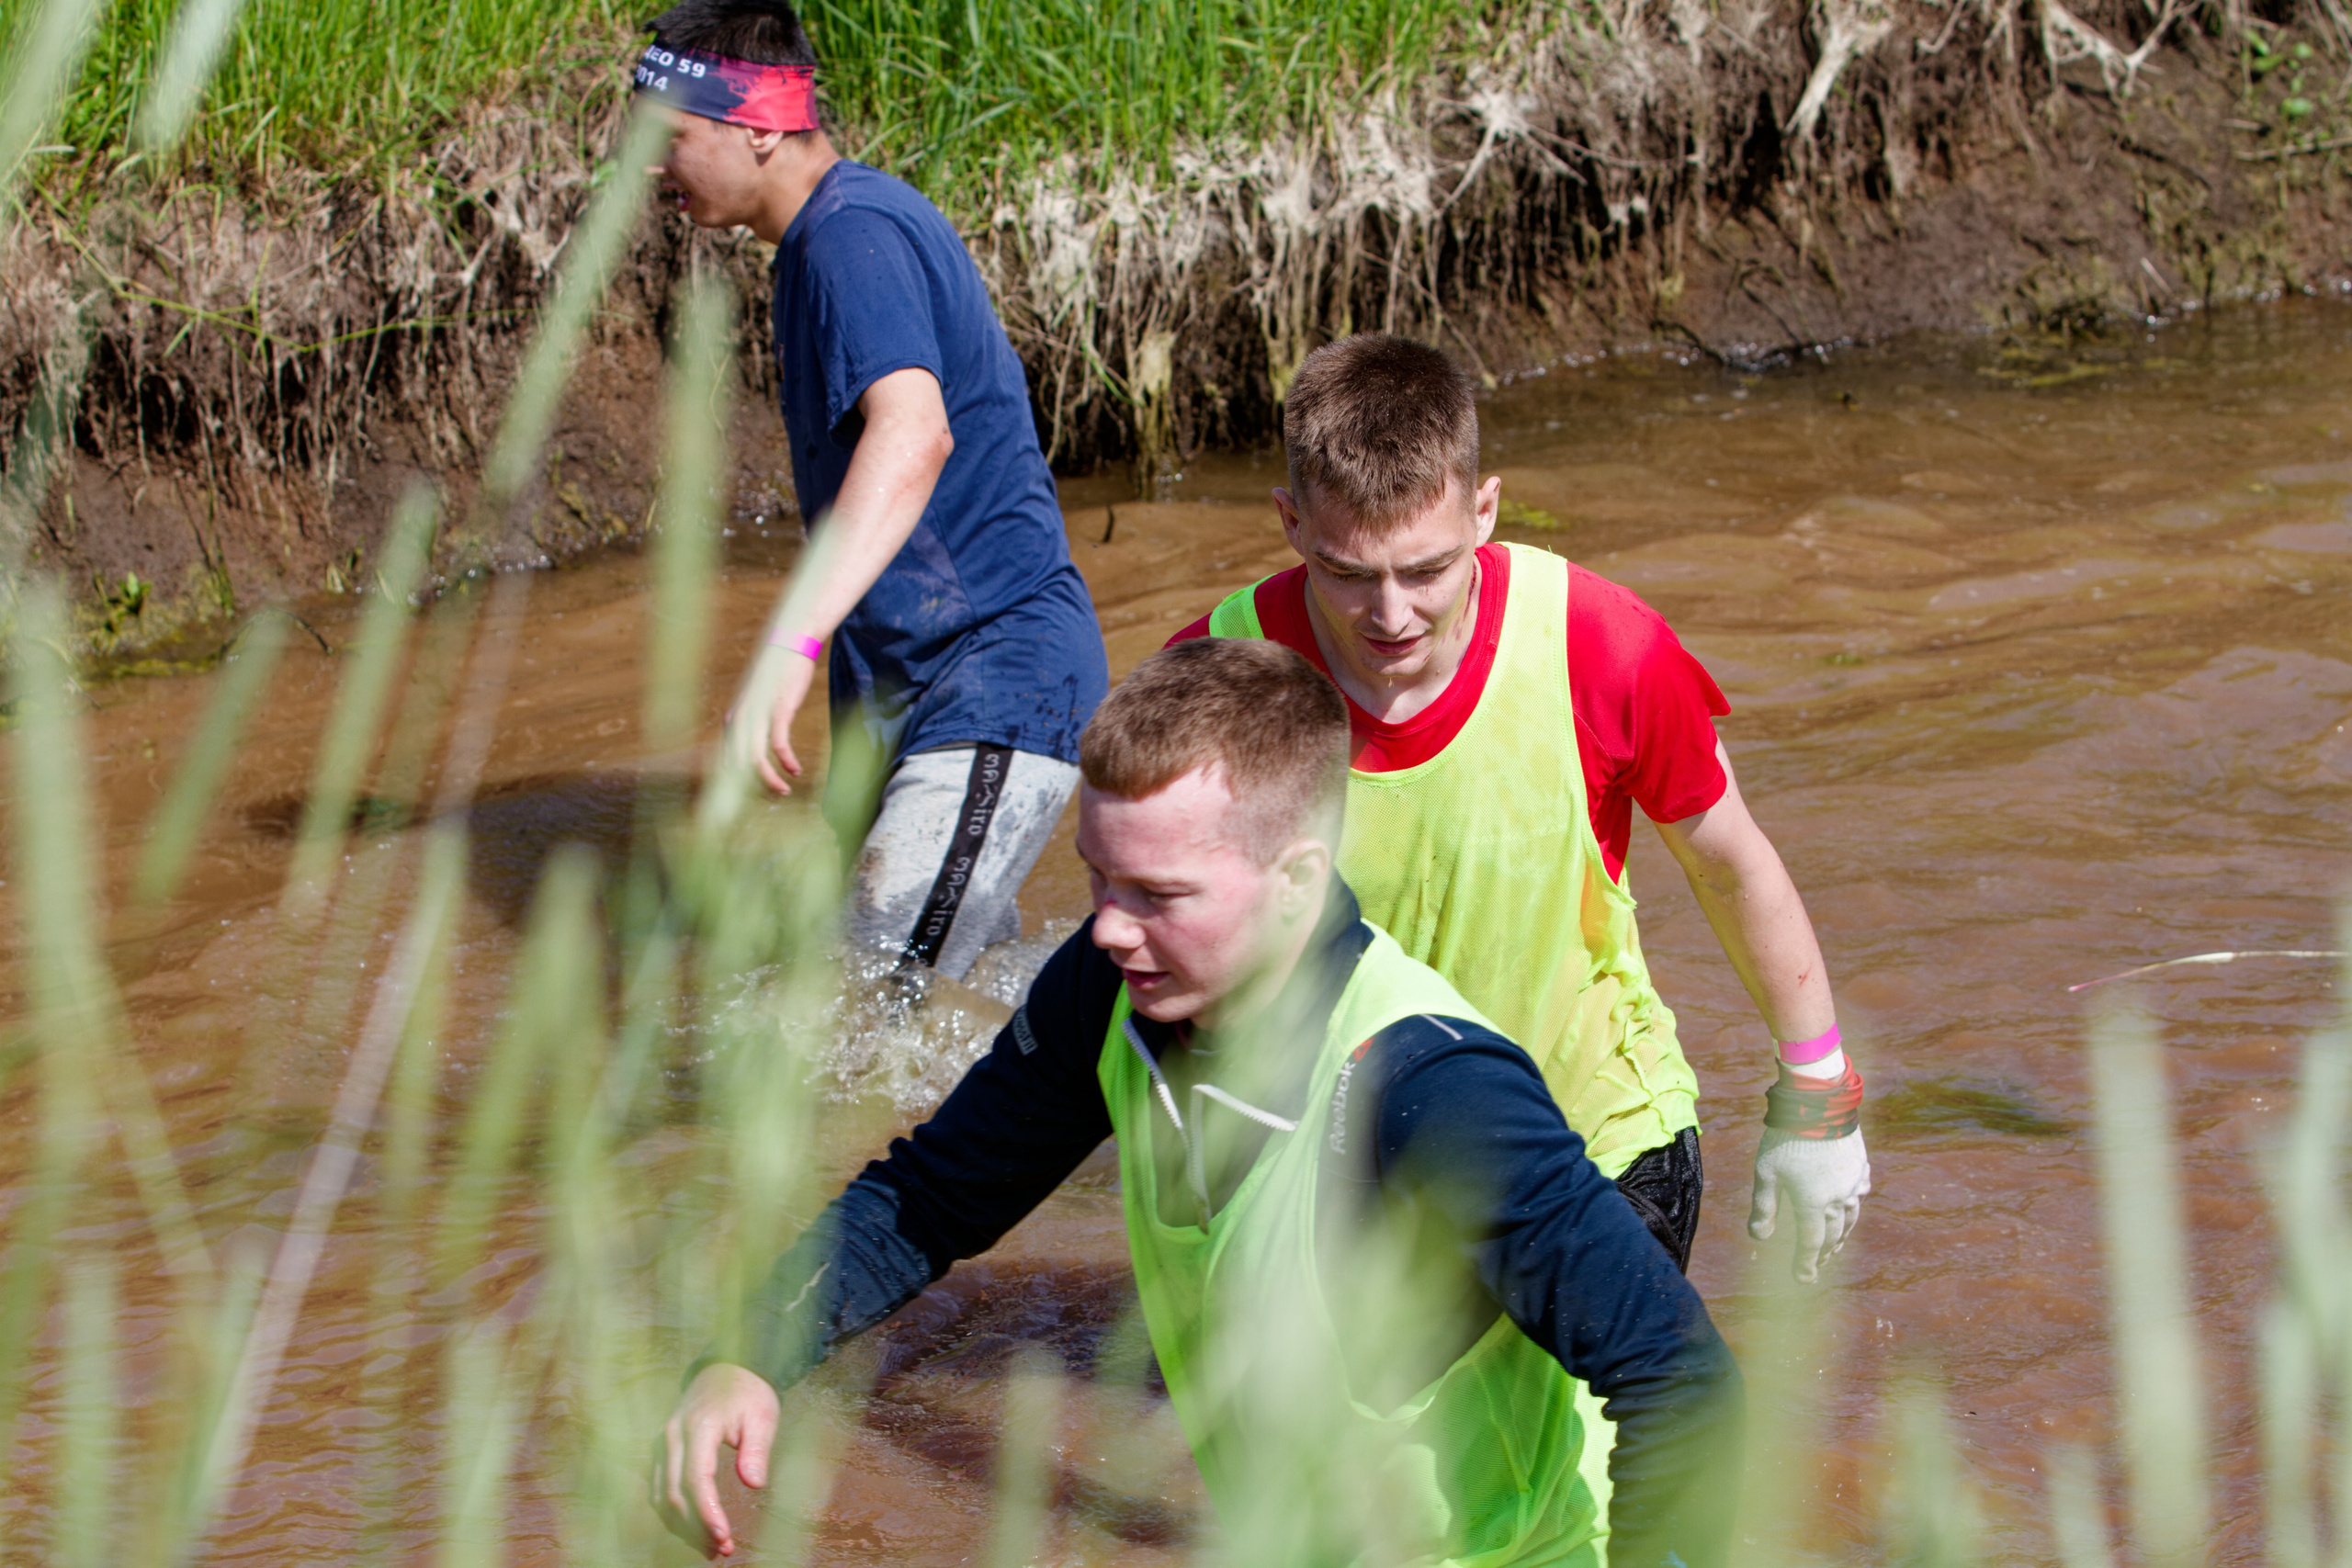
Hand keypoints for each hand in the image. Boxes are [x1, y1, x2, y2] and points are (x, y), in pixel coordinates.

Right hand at [654, 1362, 781, 1557]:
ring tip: (712, 1547)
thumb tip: (754, 1484)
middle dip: (696, 1527)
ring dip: (682, 1526)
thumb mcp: (763, 1416)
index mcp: (699, 1426)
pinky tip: (695, 1529)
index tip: (724, 1536)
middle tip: (723, 1549)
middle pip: (673, 1493)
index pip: (695, 1478)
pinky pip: (658, 1488)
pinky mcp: (661, 1451)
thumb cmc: (748, 1394)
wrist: (725, 1370)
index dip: (707, 1512)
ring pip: (661, 1495)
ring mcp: (662, 1443)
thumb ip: (757, 1450)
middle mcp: (672, 1436)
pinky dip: (673, 1513)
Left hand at [722, 644, 817, 795]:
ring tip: (782, 792)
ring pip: (755, 760)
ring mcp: (758, 716)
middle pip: (736, 766)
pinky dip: (786, 761)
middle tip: (764, 803)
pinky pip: (779, 744)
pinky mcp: (778, 710)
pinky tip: (795, 769)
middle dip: (748, 790)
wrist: (788, 644)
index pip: (725, 761)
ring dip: (769, 780)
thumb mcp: (756, 701)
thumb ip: (750, 721)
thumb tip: (749, 740)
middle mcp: (740, 720)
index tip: (743, 802)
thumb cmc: (774, 675)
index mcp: (732, 721)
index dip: (732, 785)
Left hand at [1748, 1128, 1869, 1282]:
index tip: (1803, 1279)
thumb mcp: (1767, 1172)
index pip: (1811, 1243)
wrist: (1819, 1104)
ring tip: (1835, 1245)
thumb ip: (1764, 1207)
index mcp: (1814, 1203)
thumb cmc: (1786, 1138)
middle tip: (1818, 1264)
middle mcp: (1838, 1197)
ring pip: (1851, 1217)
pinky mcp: (1860, 1166)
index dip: (1806, 1263)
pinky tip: (1850, 1206)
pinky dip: (1853, 1206)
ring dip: (1842, 1234)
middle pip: (1834, 1234)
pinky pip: (1860, 1193)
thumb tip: (1759, 1238)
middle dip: (1824, 1252)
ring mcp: (1854, 1182)